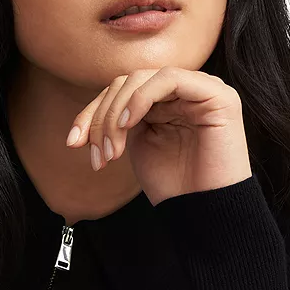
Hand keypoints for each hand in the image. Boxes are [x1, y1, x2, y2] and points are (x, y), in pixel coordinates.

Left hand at [66, 67, 252, 206]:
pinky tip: (129, 123)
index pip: (119, 91)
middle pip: (126, 83)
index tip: (72, 143)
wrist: (204, 210)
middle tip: (98, 155)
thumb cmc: (174, 185)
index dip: (91, 114)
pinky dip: (142, 98)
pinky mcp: (216, 95)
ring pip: (142, 78)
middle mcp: (182, 90)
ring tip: (112, 150)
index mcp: (164, 102)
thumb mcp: (136, 147)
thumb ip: (121, 122)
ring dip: (116, 113)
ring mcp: (201, 89)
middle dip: (101, 118)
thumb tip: (93, 111)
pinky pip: (170, 79)